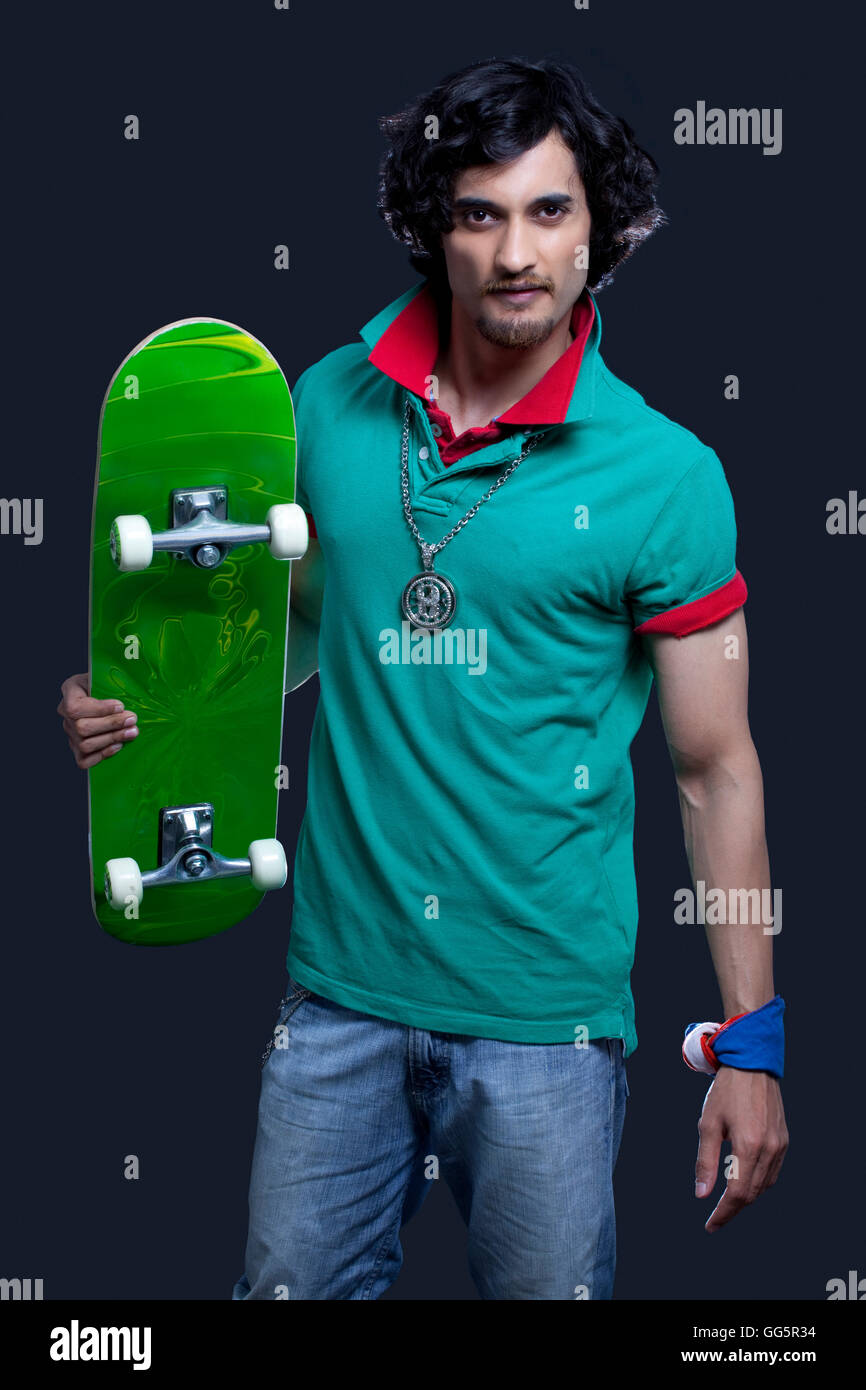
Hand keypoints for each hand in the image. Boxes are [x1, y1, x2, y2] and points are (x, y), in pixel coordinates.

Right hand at [58, 672, 137, 768]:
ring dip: (112, 739)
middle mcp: (65, 714)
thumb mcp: (106, 676)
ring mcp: (70, 733)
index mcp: (70, 691)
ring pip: (85, 744)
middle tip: (132, 719)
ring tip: (131, 732)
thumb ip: (113, 682)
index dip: (99, 709)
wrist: (104, 695)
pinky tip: (118, 746)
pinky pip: (84, 760)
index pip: (75, 707)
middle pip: (82, 728)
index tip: (121, 706)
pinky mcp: (76, 748)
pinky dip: (102, 755)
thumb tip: (132, 690)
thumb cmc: (107, 684)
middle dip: (111, 725)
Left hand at [695, 1066, 787, 1230]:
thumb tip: (701, 1194)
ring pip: (764, 1186)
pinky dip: (758, 1183)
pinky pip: (773, 1173)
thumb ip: (705, 1161)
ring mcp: (780, 1146)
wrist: (752, 1064)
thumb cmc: (726, 1092)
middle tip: (715, 1217)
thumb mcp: (708, 1124)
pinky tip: (744, 1180)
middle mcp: (768, 1149)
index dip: (723, 1213)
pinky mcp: (784, 1140)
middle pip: (751, 1194)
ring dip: (745, 1197)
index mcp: (748, 1146)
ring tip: (726, 1201)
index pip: (737, 1194)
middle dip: (732, 1209)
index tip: (710, 1225)